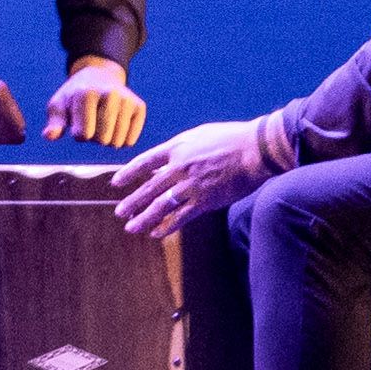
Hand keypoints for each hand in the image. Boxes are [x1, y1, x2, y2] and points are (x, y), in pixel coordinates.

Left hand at [42, 62, 146, 149]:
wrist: (100, 76)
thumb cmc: (75, 96)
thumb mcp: (59, 105)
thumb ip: (54, 123)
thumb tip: (49, 136)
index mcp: (86, 94)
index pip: (83, 134)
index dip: (79, 135)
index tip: (77, 124)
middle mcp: (109, 94)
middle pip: (102, 139)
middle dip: (94, 138)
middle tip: (92, 123)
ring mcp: (126, 100)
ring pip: (117, 141)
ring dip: (108, 140)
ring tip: (103, 123)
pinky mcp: (139, 107)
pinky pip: (130, 140)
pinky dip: (122, 140)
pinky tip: (116, 126)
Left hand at [112, 119, 280, 238]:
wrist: (254, 149)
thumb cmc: (230, 138)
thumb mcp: (199, 136)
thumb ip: (181, 148)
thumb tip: (167, 161)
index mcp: (176, 148)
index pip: (144, 162)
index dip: (128, 173)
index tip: (116, 182)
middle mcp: (178, 167)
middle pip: (148, 188)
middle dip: (132, 202)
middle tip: (120, 213)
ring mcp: (190, 186)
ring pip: (160, 206)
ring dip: (143, 218)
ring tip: (131, 228)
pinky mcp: (204, 201)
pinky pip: (180, 217)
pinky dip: (166, 226)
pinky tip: (156, 234)